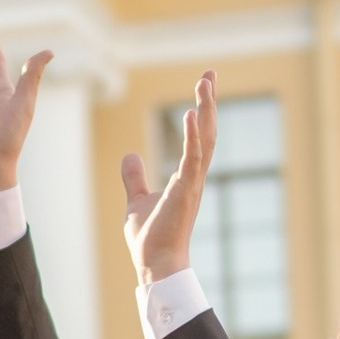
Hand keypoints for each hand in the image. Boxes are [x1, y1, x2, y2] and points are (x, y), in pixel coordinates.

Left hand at [120, 69, 215, 286]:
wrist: (154, 265)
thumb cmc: (150, 239)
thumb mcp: (137, 200)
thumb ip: (135, 177)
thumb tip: (130, 155)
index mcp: (186, 177)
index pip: (198, 137)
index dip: (201, 110)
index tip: (203, 85)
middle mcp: (194, 177)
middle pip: (207, 131)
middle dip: (208, 101)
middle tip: (209, 73)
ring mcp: (192, 184)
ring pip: (205, 139)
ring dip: (205, 110)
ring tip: (204, 83)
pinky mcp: (185, 191)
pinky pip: (193, 158)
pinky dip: (193, 136)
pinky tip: (191, 114)